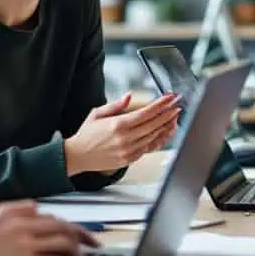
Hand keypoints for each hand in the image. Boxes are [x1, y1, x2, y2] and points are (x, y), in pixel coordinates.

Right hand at [0, 201, 99, 255]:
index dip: (66, 226)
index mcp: (11, 211)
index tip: (76, 235)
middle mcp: (21, 223)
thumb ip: (8, 213)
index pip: (48, 216)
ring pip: (65, 244)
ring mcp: (24, 243)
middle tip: (94, 248)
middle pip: (63, 227)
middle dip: (83, 238)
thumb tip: (33, 210)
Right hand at [64, 92, 181, 174]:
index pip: (146, 113)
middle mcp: (125, 138)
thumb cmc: (86, 135)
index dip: (161, 105)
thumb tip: (129, 96)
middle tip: (177, 106)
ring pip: (154, 137)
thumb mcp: (97, 114)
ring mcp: (128, 150)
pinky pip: (148, 148)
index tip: (170, 98)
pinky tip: (164, 133)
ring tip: (174, 118)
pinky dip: (158, 140)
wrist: (77, 156)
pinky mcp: (129, 159)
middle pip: (153, 125)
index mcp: (117, 125)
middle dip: (168, 114)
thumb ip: (115, 105)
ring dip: (166, 126)